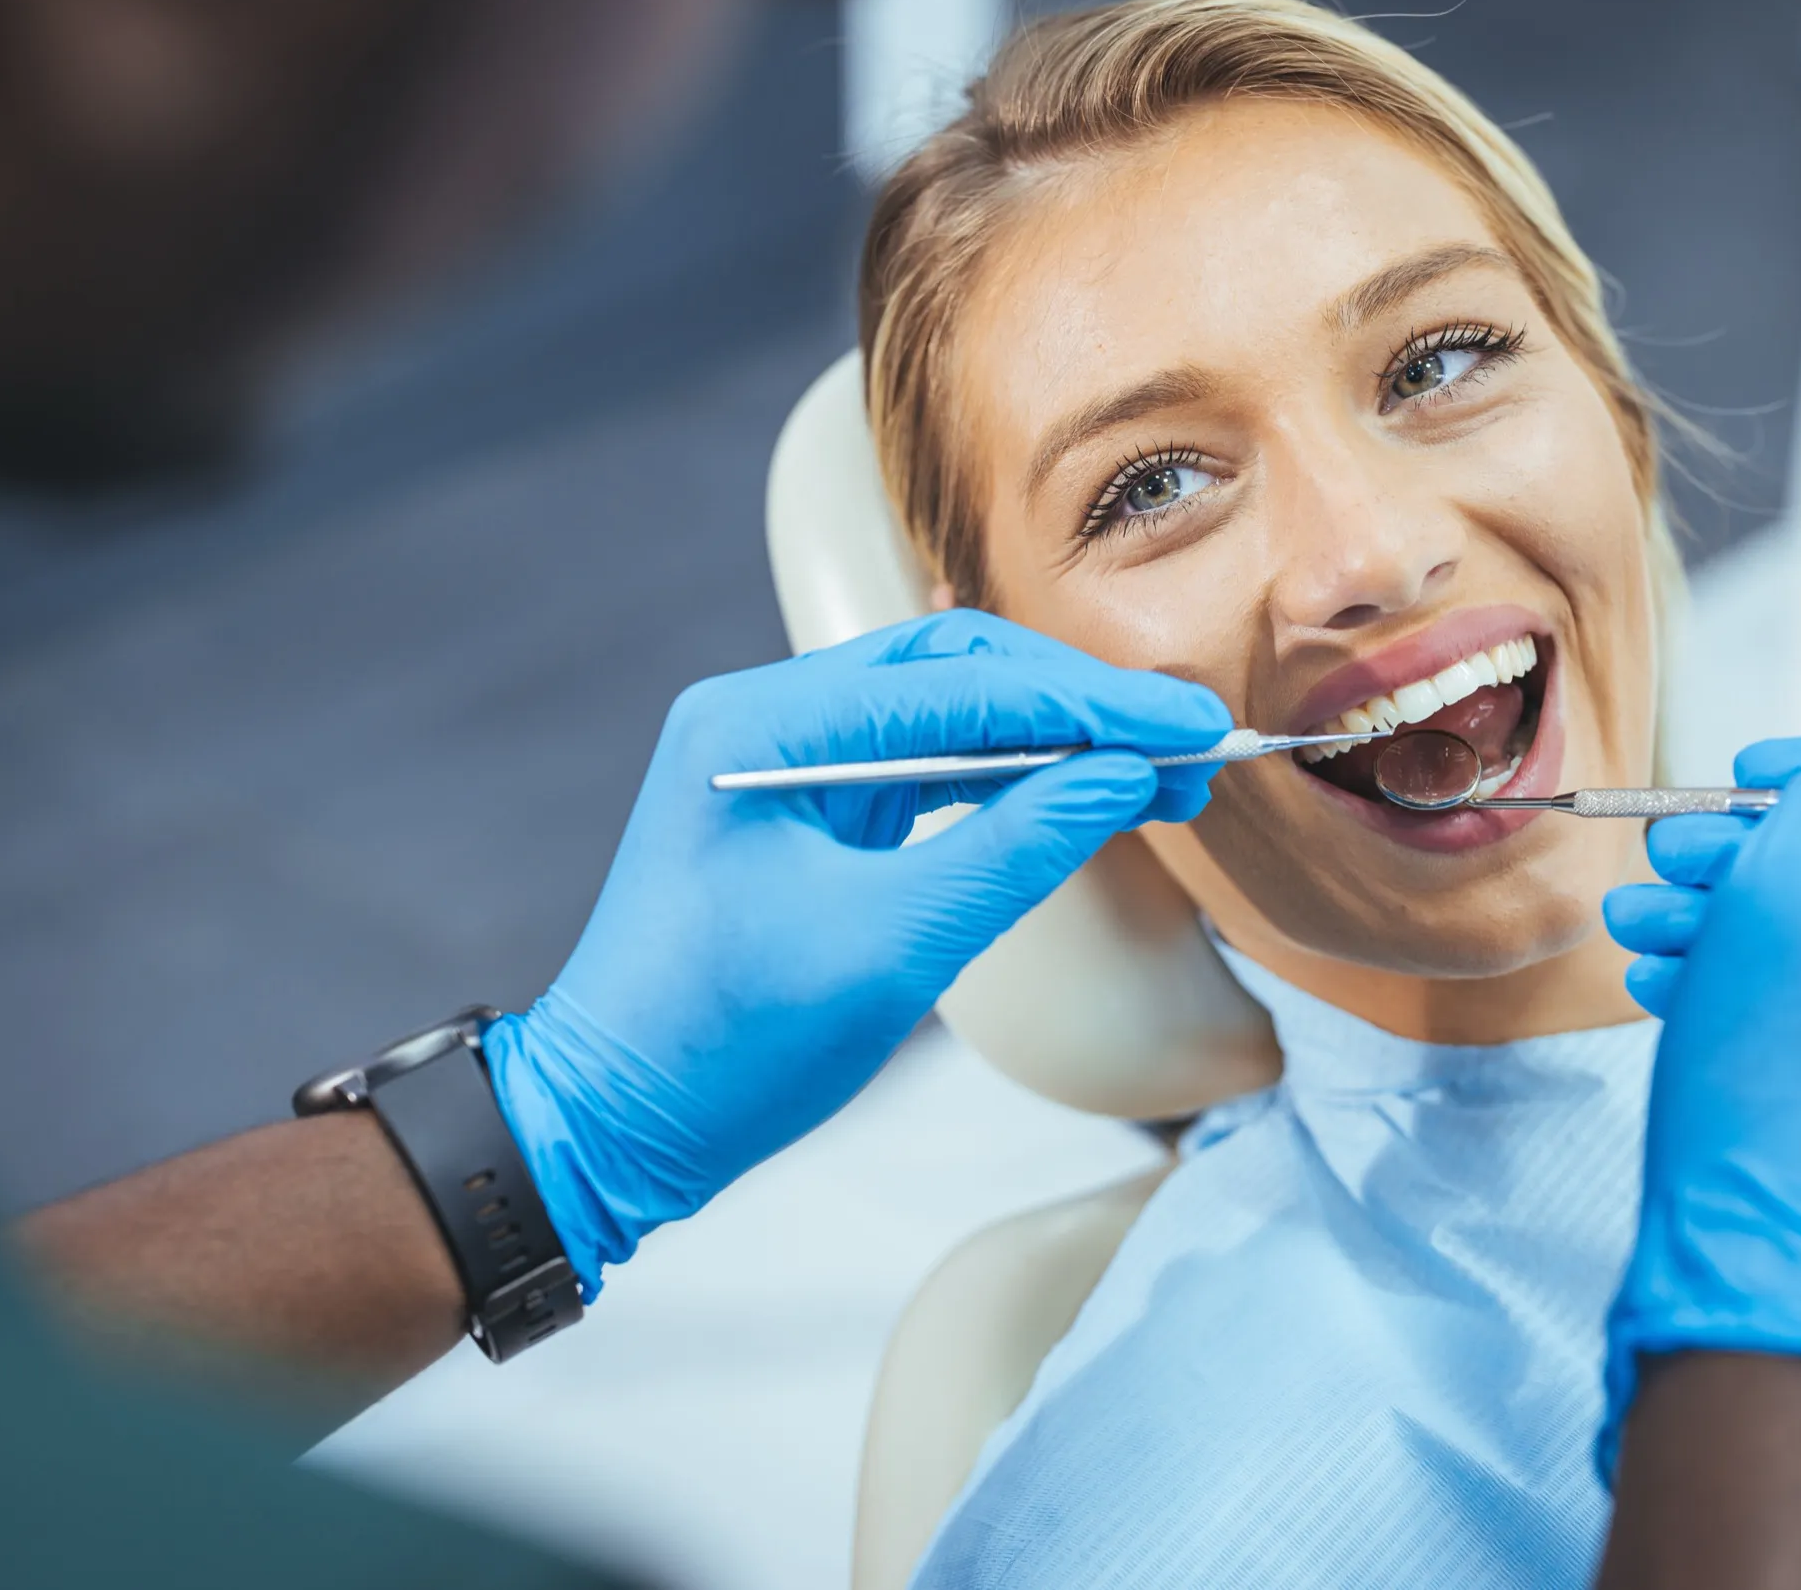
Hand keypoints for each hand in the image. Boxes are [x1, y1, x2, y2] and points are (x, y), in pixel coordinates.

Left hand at [481, 611, 1230, 1296]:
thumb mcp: (893, 947)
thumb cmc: (726, 1046)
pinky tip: (1080, 798)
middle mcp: (764, 719)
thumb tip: (1129, 777)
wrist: (606, 1129)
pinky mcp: (800, 814)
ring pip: (945, 716)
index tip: (1193, 723)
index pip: (962, 680)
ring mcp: (780, 763)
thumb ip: (1019, 848)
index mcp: (762, 725)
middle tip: (1190, 743)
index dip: (1092, 704)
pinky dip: (1004, 784)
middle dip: (1079, 707)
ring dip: (1051, 743)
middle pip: (956, 671)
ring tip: (1159, 773)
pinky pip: (920, 771)